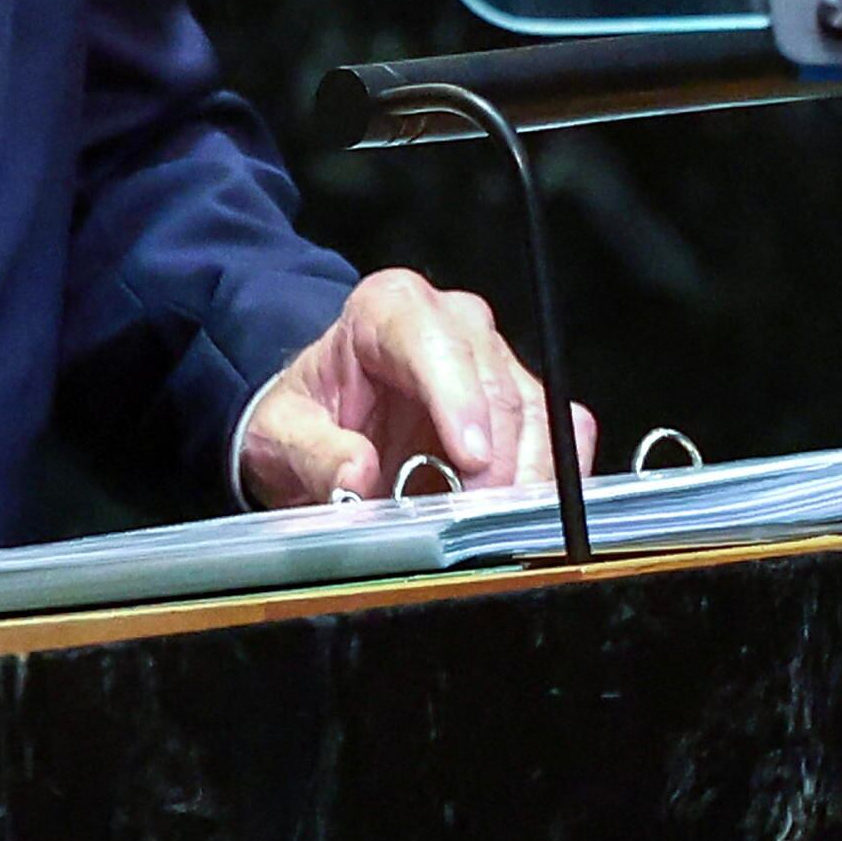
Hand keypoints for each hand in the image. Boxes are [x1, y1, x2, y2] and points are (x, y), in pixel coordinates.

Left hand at [235, 268, 597, 509]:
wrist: (324, 422)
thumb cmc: (306, 414)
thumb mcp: (279, 433)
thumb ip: (312, 452)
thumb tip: (355, 477)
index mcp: (389, 309)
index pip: (436, 342)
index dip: (460, 400)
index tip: (471, 458)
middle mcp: (454, 324)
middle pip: (498, 386)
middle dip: (496, 462)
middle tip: (476, 522)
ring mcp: (496, 361)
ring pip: (540, 414)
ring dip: (526, 480)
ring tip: (493, 531)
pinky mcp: (524, 403)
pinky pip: (562, 436)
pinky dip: (551, 481)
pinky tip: (521, 518)